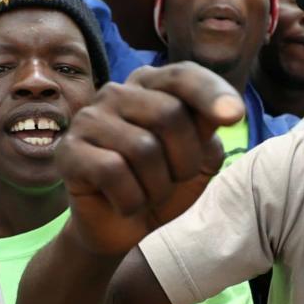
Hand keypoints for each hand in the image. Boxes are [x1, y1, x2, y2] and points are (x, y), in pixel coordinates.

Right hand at [57, 62, 243, 255]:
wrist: (121, 227)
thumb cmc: (161, 185)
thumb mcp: (197, 159)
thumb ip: (208, 131)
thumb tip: (226, 112)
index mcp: (150, 86)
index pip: (183, 76)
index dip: (211, 93)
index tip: (235, 116)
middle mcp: (117, 92)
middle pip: (168, 115)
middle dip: (184, 161)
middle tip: (173, 180)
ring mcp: (88, 119)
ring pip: (142, 149)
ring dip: (157, 187)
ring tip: (147, 194)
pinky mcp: (68, 151)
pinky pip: (112, 172)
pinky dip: (130, 200)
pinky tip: (124, 203)